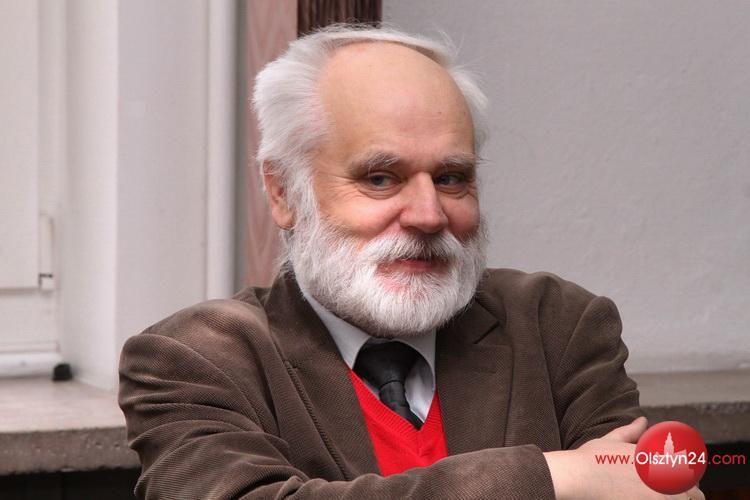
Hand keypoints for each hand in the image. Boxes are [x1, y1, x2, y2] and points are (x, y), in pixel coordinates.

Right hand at [544, 417, 703, 499]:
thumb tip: (643, 420)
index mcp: (661, 460)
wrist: (580, 478)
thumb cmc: (592, 459)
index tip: (679, 481)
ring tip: (658, 495)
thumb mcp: (613, 440)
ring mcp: (660, 496)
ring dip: (678, 499)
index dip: (688, 479)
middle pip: (695, 495)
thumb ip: (632, 431)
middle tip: (666, 491)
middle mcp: (666, 479)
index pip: (692, 474)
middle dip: (687, 493)